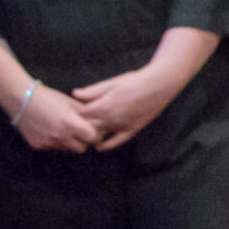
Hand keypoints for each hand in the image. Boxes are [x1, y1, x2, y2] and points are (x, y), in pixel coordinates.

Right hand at [16, 84, 102, 152]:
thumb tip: (100, 122)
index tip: (92, 129)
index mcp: (70, 123)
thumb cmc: (49, 97)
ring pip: (67, 149)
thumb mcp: (70, 102)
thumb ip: (86, 114)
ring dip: (68, 142)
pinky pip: (52, 147)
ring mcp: (48, 143)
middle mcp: (60, 136)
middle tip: (79, 131)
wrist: (21, 98)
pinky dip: (54, 141)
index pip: (92, 138)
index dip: (94, 134)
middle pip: (82, 148)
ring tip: (62, 128)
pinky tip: (49, 129)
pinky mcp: (38, 145)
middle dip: (83, 141)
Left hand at [70, 62, 185, 151]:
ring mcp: (121, 126)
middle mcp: (110, 119)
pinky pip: (117, 141)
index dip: (74, 114)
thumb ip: (92, 91)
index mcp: (103, 106)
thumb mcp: (111, 83)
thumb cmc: (134, 81)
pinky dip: (107, 145)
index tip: (69, 112)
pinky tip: (100, 147)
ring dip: (91, 135)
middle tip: (74, 125)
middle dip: (80, 126)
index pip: (81, 115)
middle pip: (88, 127)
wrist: (159, 85)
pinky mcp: (132, 130)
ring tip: (84, 135)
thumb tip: (74, 93)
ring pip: (101, 135)